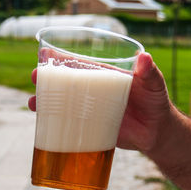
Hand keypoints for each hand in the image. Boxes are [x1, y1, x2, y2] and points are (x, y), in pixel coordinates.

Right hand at [28, 52, 170, 152]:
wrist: (157, 133)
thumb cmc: (156, 104)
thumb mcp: (154, 85)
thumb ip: (150, 73)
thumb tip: (144, 57)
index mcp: (106, 79)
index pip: (81, 66)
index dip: (62, 61)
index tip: (44, 57)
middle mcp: (96, 94)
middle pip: (67, 85)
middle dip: (48, 81)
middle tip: (34, 79)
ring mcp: (93, 112)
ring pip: (65, 105)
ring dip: (47, 104)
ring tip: (33, 104)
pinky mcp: (93, 129)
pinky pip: (72, 126)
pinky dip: (58, 126)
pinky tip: (46, 128)